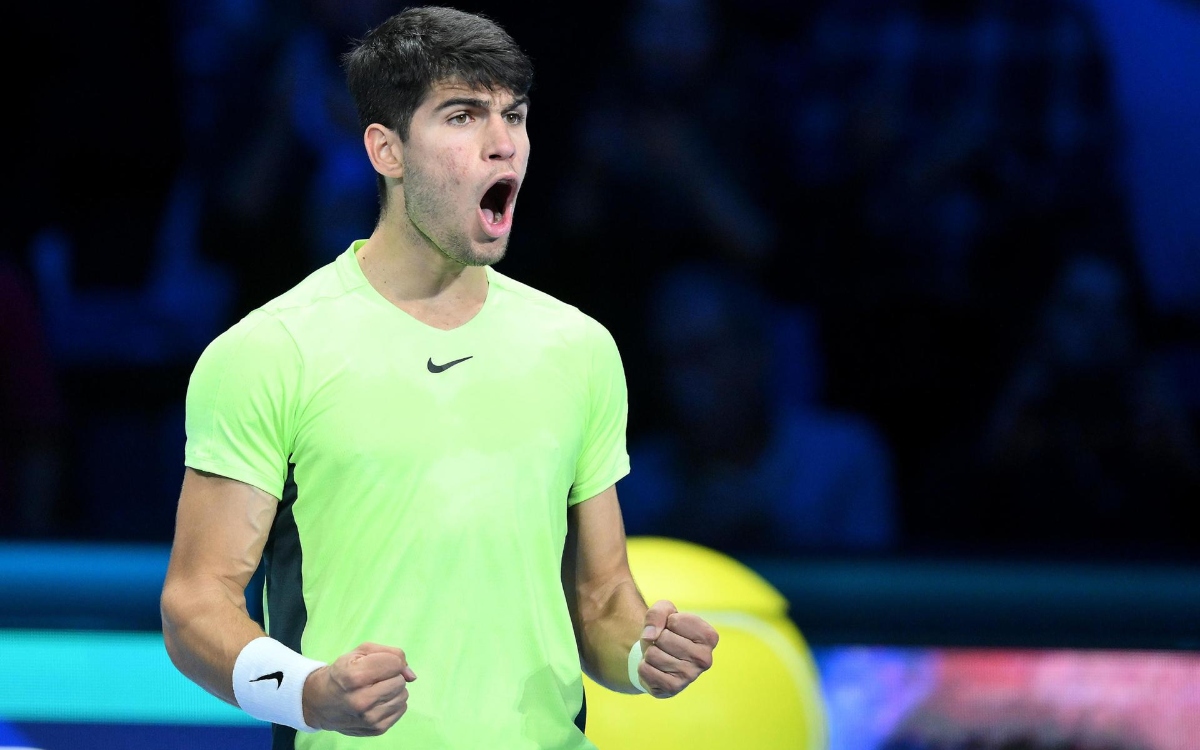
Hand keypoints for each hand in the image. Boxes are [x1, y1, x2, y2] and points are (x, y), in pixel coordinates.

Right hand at [302, 642, 416, 735]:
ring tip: (375, 690)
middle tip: (374, 679)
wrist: (321, 702)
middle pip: (400, 681)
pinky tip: (377, 701)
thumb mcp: (360, 653)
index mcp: (354, 677)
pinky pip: (401, 709)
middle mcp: (362, 700)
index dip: (389, 660)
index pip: (395, 663)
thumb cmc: (343, 673)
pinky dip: (393, 702)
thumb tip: (412, 676)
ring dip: (393, 690)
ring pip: (403, 695)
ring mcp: (370, 718)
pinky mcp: (377, 729)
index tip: (377, 664)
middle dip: (391, 676)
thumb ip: (391, 654)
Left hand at [636, 600, 717, 697]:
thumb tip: (650, 636)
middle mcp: (704, 659)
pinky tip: (655, 668)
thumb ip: (657, 613)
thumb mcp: (664, 612)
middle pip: (663, 638)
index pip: (674, 621)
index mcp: (709, 637)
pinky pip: (645, 670)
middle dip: (657, 638)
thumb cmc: (667, 631)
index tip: (673, 628)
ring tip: (660, 655)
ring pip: (652, 654)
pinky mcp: (673, 688)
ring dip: (649, 652)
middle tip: (663, 644)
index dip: (667, 621)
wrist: (659, 657)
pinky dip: (644, 666)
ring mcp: (690, 676)